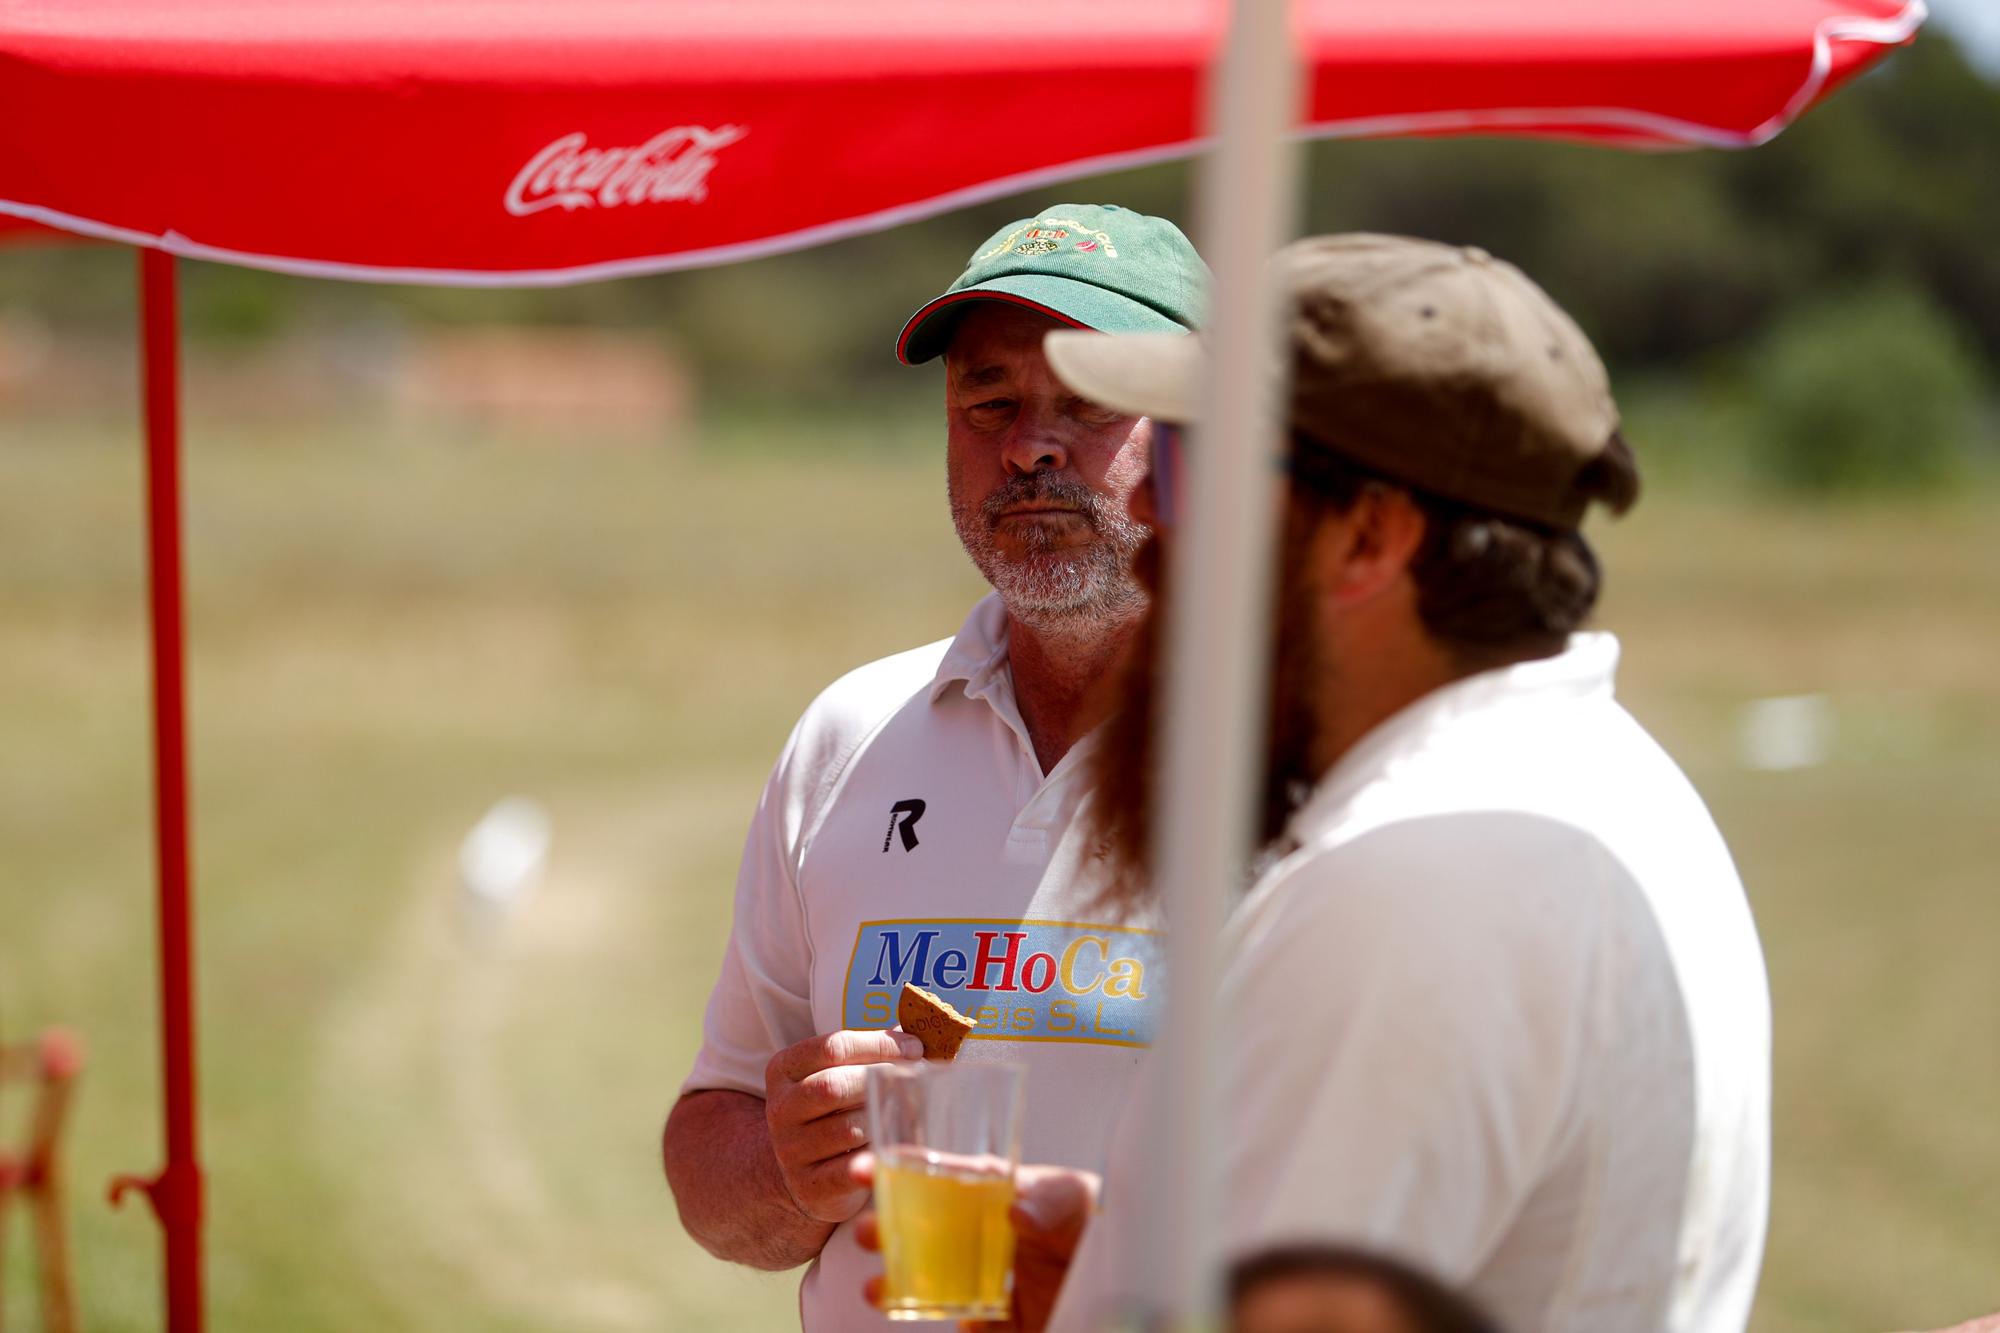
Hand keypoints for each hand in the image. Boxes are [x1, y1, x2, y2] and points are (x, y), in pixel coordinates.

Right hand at [762, 1028, 923, 1224]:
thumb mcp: (838, 1074)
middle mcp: (780, 1108)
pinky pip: (849, 1171)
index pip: (833, 1047)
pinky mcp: (809, 1186)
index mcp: (784, 1069)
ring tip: (904, 1112)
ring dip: (884, 1119)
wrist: (804, 1173)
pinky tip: (892, 1149)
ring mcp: (790, 1150)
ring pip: (848, 1128)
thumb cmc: (834, 1112)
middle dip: (881, 1079)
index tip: (915, 1048)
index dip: (879, 1044)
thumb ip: (872, 1051)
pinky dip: (875, 1159)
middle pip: (835, 1086)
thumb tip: (920, 1030)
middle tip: (914, 1079)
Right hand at [855, 1160, 1099, 1332]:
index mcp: (995, 1194)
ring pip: (933, 1282)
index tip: (863, 1170)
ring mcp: (991, 1280)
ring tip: (879, 1289)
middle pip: (922, 1231)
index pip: (938, 1176)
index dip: (896, 1170)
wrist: (1132, 1274)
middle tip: (865, 1233)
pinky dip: (961, 1328)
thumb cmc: (1100, 1221)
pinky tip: (964, 1323)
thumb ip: (1050, 1199)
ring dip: (898, 1285)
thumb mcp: (1078, 1196)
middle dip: (885, 1230)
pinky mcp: (1008, 1324)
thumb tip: (1014, 1213)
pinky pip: (974, 1330)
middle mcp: (985, 1236)